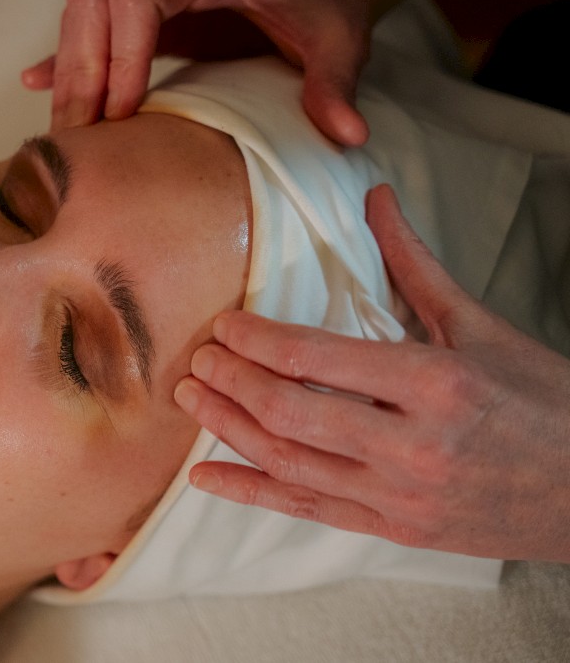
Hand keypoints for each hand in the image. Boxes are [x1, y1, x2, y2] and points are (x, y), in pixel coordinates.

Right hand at [23, 0, 410, 145]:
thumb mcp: (336, 35)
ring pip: (82, 14)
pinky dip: (65, 54)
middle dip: (80, 73)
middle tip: (74, 135)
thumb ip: (334, 80)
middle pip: (94, 7)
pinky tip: (36, 80)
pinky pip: (90, 21)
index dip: (122, 55)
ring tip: (63, 130)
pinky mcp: (143, 1)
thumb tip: (346, 132)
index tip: (119, 112)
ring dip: (70, 72)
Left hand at [173, 184, 569, 562]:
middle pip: (288, 412)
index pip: (313, 357)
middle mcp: (410, 444)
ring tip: (191, 398)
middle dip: (231, 382)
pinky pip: (305, 510)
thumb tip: (375, 198)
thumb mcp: (479, 326)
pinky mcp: (392, 529)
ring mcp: (398, 495)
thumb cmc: (542, 402)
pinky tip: (205, 476)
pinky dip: (249, 493)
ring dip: (227, 428)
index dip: (254, 341)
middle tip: (198, 359)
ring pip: (287, 463)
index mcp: (433, 383)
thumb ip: (414, 264)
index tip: (224, 326)